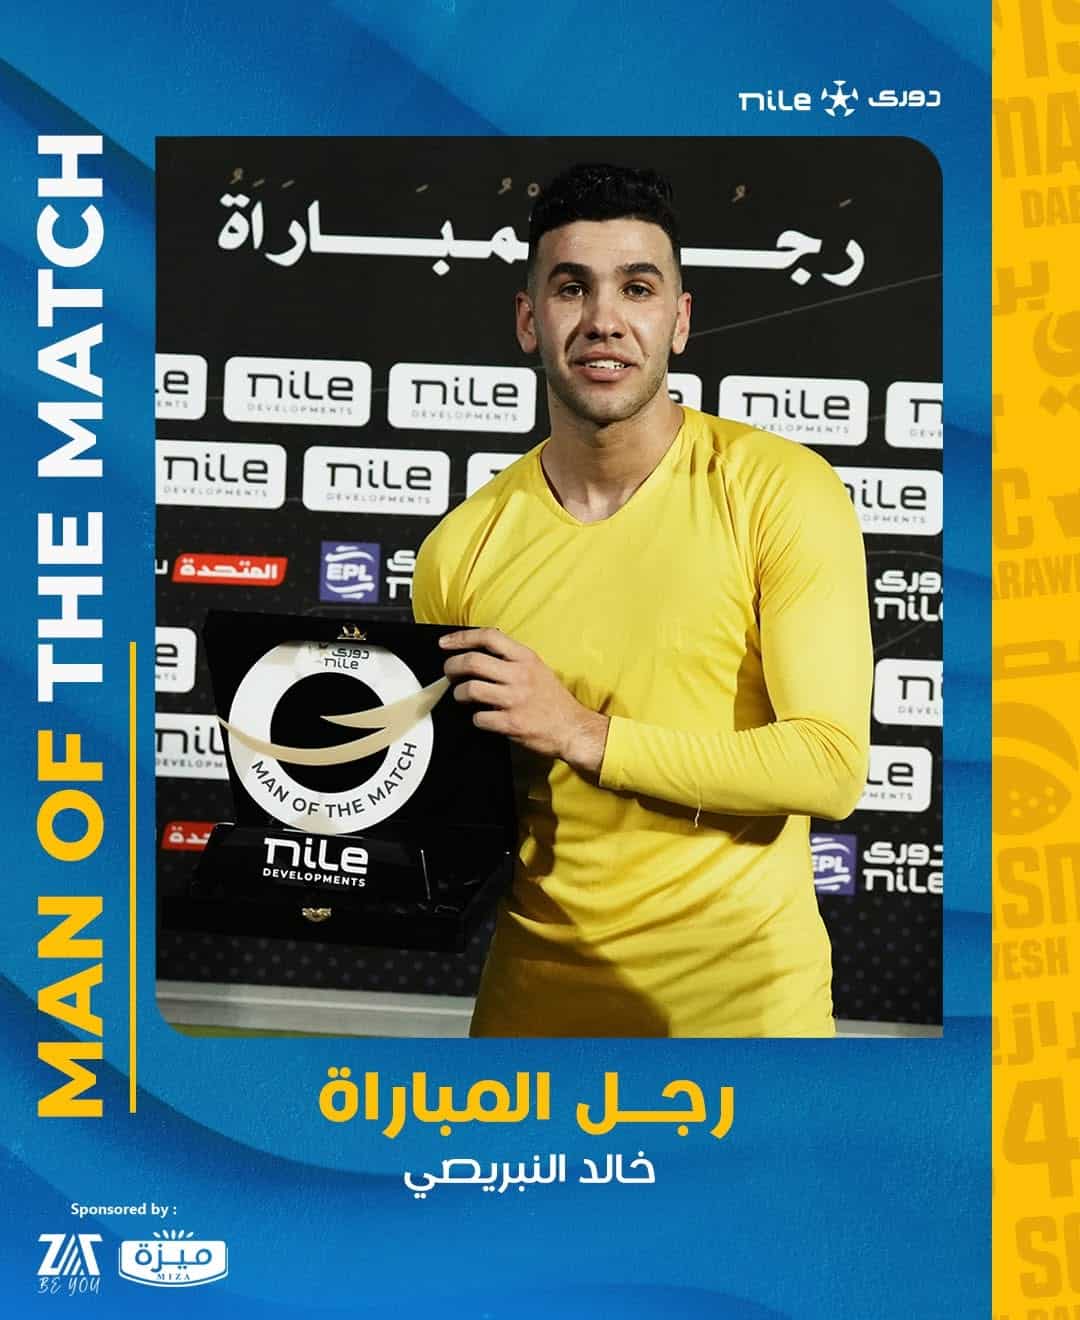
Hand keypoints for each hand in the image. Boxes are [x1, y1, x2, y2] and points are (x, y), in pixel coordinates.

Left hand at [439, 627, 608, 774]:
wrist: (573, 729)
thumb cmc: (553, 700)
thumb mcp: (538, 669)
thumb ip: (512, 660)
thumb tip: (478, 655)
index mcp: (526, 658)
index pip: (488, 637)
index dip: (461, 638)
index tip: (445, 643)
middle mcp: (520, 675)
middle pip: (472, 662)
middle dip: (451, 667)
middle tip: (449, 673)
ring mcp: (515, 700)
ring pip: (469, 690)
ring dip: (459, 694)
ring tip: (462, 696)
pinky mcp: (511, 723)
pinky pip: (479, 718)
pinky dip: (476, 719)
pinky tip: (483, 718)